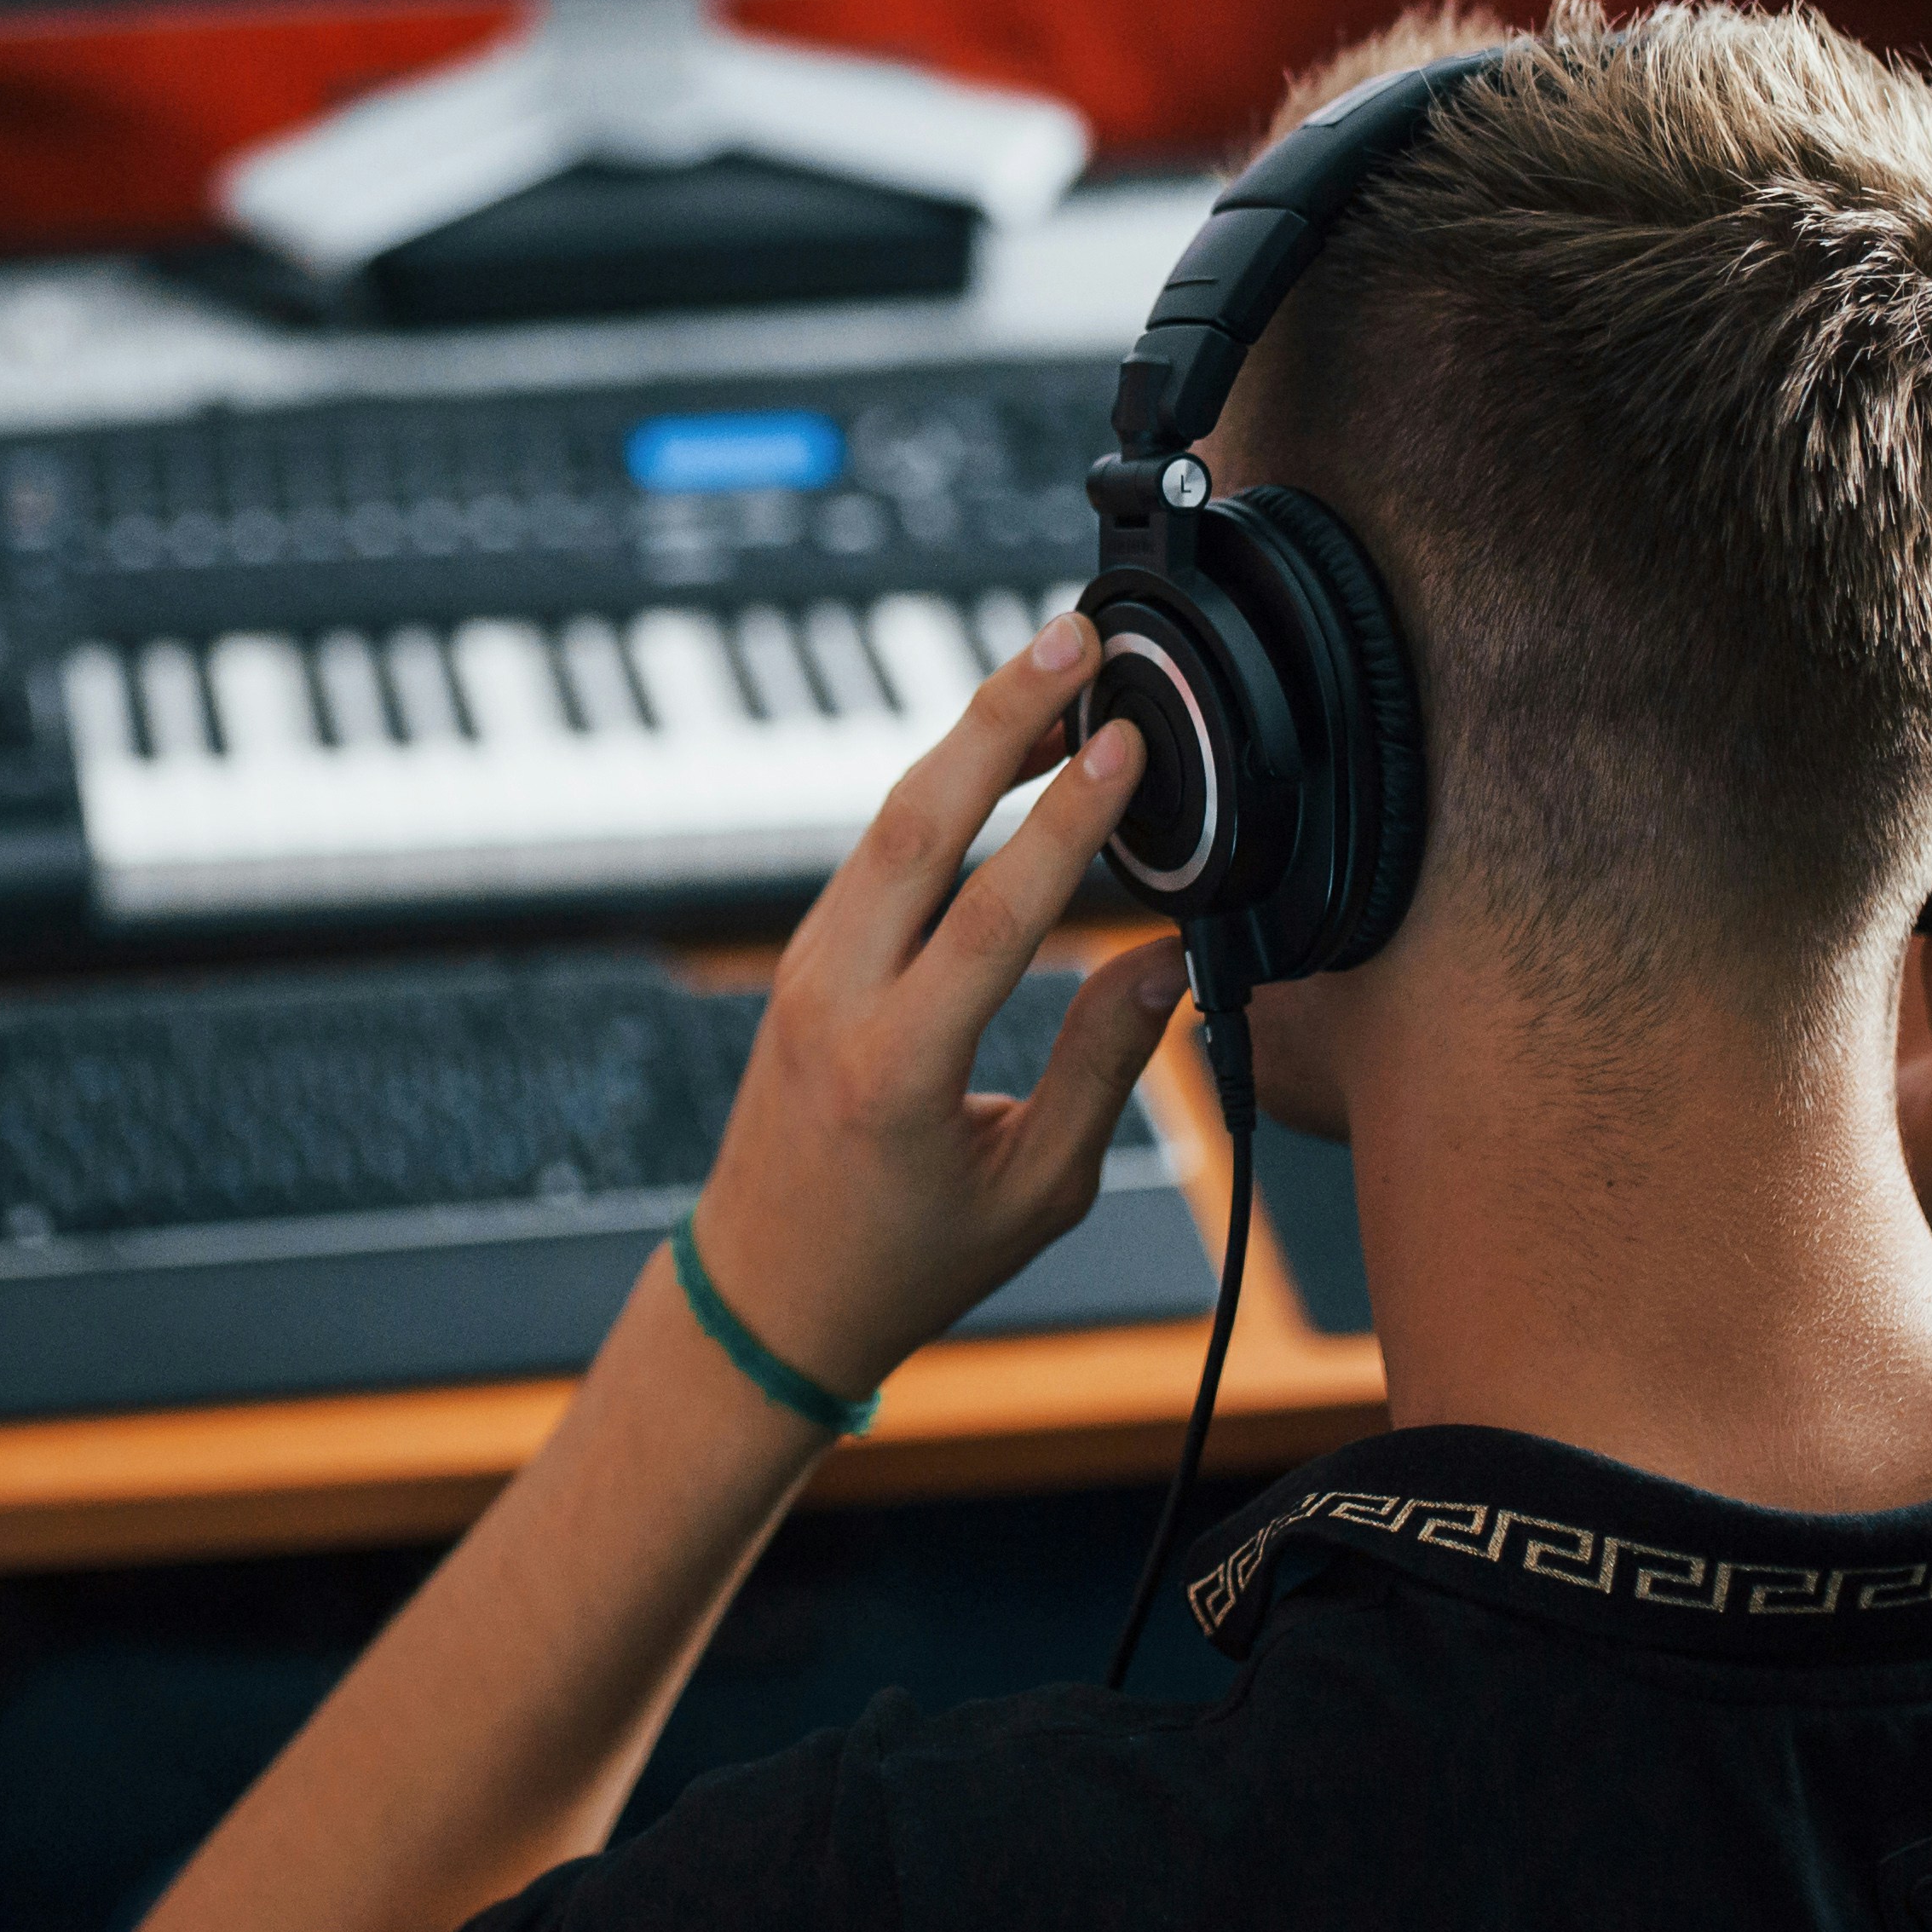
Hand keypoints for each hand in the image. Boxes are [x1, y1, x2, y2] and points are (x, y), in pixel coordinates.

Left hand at [682, 614, 1191, 1403]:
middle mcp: (838, 999)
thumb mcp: (1035, 1188)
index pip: (994, 915)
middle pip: (917, 821)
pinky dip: (937, 791)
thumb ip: (1104, 1066)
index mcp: (900, 1067)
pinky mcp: (804, 958)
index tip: (1123, 746)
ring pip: (889, 821)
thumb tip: (1168, 958)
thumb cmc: (903, 1262)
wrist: (763, 1295)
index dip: (1068, 824)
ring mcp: (807, 969)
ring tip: (1050, 669)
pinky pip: (874, 853)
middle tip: (1071, 636)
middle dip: (997, 716)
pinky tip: (996, 753)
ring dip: (968, 738)